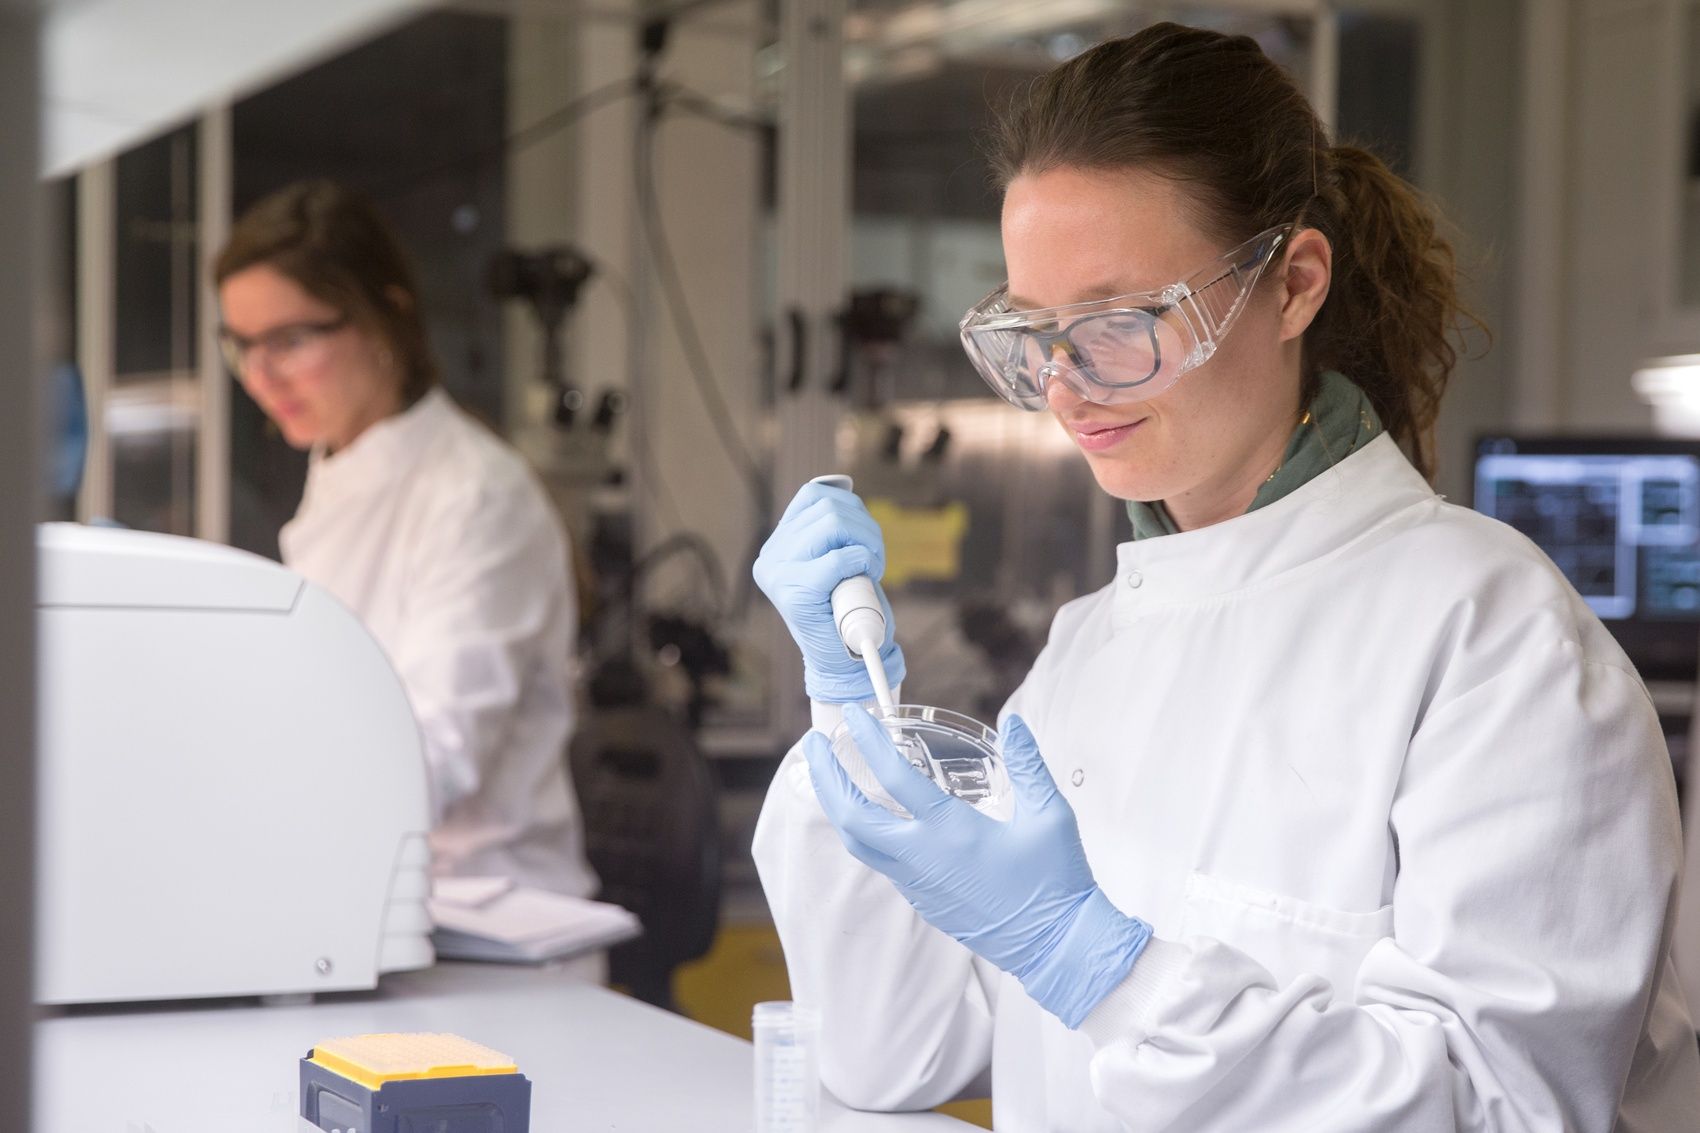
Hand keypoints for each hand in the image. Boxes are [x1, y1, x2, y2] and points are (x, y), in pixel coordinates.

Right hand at [753, 481, 904, 701]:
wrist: (845, 663)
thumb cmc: (847, 611)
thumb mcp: (836, 561)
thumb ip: (831, 528)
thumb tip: (843, 489)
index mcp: (778, 544)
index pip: (814, 495)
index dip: (851, 506)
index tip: (863, 537)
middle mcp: (771, 556)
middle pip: (828, 508)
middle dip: (866, 528)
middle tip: (876, 558)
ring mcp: (778, 573)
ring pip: (833, 524)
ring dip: (867, 544)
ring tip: (871, 568)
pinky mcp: (793, 593)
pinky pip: (838, 558)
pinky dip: (862, 562)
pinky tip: (865, 577)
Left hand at [803, 706, 1151, 1027]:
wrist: (1056, 948)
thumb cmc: (1055, 883)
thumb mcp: (1050, 815)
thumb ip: (1029, 764)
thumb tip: (1014, 723)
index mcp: (951, 832)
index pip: (895, 776)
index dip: (869, 740)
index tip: (854, 714)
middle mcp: (923, 859)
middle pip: (851, 816)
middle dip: (825, 777)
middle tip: (815, 744)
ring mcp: (918, 884)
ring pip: (859, 843)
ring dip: (837, 805)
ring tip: (830, 775)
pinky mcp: (923, 901)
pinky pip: (879, 861)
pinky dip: (862, 830)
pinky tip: (870, 813)